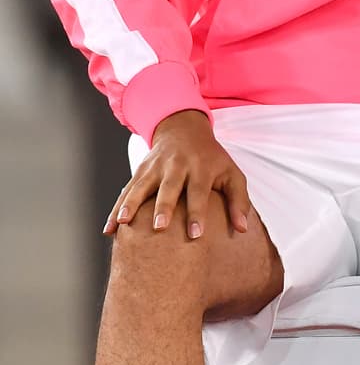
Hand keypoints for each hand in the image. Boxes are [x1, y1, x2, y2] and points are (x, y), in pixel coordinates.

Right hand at [106, 109, 252, 240]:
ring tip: (124, 223)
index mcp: (201, 167)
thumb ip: (239, 200)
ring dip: (132, 204)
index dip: (198, 213)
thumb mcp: (231, 174)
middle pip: (169, 187)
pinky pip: (127, 190)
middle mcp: (177, 165)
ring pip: (142, 186)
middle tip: (159, 226)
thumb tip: (243, 230)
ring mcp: (156, 167)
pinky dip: (117, 208)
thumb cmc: (212, 159)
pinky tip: (110, 228)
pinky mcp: (141, 171)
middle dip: (163, 206)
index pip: (199, 192)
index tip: (196, 235)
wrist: (184, 129)